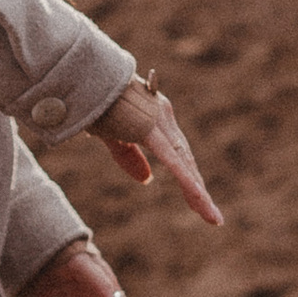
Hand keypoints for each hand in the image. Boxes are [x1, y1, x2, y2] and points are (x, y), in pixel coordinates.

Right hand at [93, 76, 222, 227]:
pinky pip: (172, 159)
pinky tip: (198, 195)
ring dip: (197, 192)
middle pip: (186, 161)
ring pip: (184, 163)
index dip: (189, 179)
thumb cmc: (95, 102)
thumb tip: (147, 180)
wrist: (83, 77)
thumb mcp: (112, 135)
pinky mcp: (150, 127)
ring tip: (211, 217)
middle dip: (198, 191)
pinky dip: (186, 178)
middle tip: (214, 219)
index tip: (200, 201)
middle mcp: (164, 119)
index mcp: (157, 120)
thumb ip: (129, 157)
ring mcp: (160, 122)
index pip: (178, 156)